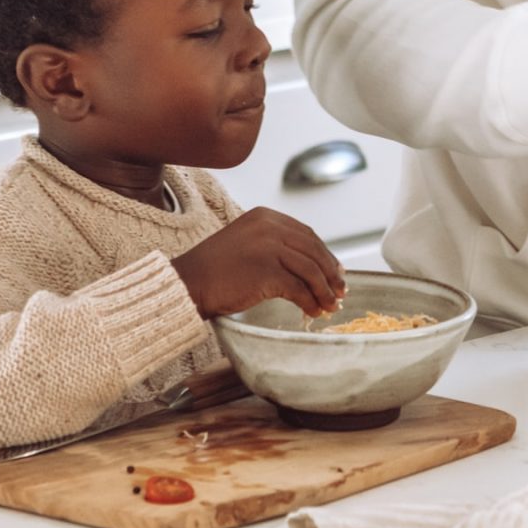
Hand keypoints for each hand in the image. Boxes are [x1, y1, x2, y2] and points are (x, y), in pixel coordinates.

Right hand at [172, 210, 346, 320]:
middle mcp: (269, 227)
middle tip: (340, 290)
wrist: (188, 283)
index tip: (336, 271)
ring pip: (310, 270)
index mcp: (266, 217)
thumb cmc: (215, 269)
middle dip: (331, 273)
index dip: (325, 254)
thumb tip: (309, 263)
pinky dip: (310, 302)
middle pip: (313, 250)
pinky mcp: (267, 271)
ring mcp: (269, 247)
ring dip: (324, 290)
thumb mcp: (247, 243)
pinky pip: (299, 289)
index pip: (307, 235)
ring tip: (330, 305)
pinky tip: (313, 311)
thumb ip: (275, 245)